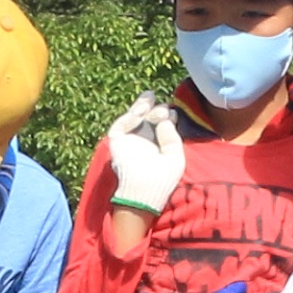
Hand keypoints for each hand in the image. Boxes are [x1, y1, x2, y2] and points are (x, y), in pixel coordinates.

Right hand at [103, 94, 185, 217]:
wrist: (144, 192)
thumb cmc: (162, 180)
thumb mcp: (176, 158)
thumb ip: (173, 138)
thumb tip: (166, 119)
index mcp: (159, 143)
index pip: (162, 123)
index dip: (167, 114)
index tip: (173, 114)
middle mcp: (144, 139)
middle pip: (148, 116)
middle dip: (156, 108)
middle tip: (164, 110)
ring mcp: (130, 139)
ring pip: (133, 116)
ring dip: (142, 105)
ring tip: (150, 99)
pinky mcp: (116, 142)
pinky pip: (120, 125)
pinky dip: (129, 117)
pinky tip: (139, 113)